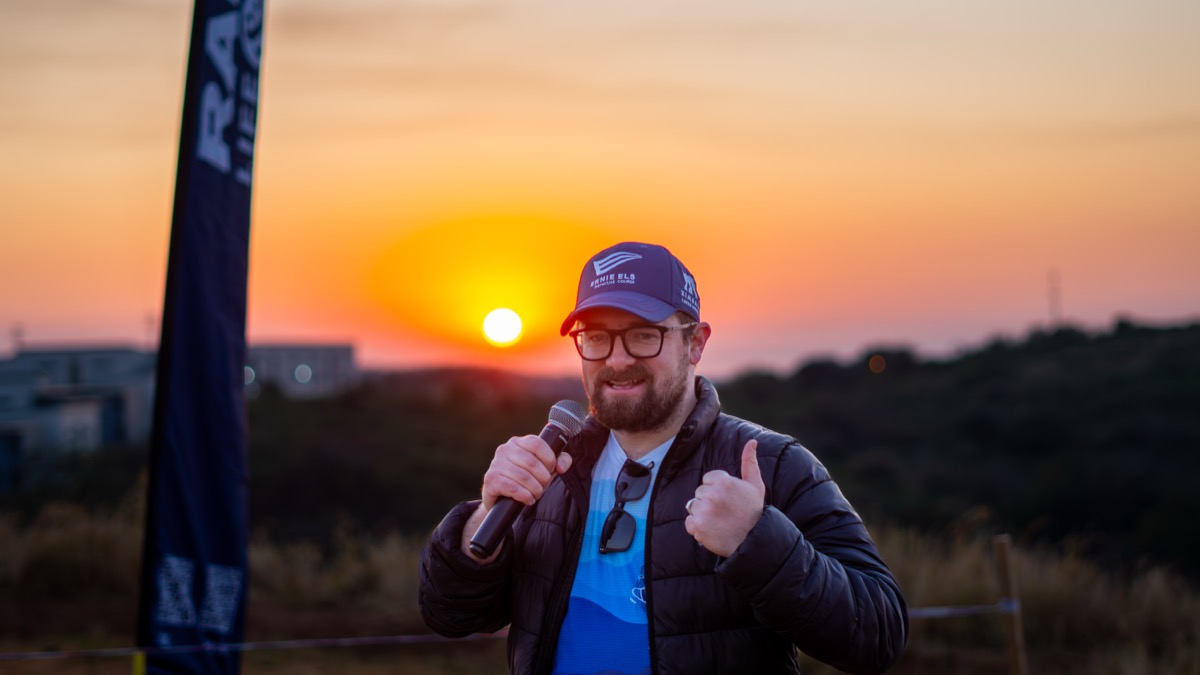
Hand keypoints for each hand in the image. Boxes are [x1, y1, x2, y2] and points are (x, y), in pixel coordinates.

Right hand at [481, 435, 572, 510]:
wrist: (501, 498)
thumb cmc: (525, 480)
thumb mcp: (544, 468)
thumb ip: (559, 461)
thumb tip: (561, 466)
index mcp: (518, 442)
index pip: (537, 444)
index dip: (549, 459)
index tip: (552, 470)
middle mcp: (505, 449)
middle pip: (532, 463)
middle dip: (543, 478)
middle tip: (543, 487)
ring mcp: (496, 463)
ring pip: (523, 477)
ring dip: (535, 489)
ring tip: (536, 494)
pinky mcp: (491, 479)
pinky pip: (512, 487)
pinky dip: (525, 495)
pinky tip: (528, 499)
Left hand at [684, 439, 763, 556]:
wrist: (754, 540)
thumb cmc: (754, 512)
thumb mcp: (755, 485)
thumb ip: (749, 461)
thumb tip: (752, 441)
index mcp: (724, 482)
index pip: (707, 480)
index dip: (717, 490)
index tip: (728, 500)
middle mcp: (712, 495)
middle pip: (699, 493)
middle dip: (709, 502)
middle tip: (725, 512)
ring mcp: (704, 511)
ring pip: (693, 507)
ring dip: (703, 514)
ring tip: (719, 521)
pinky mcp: (698, 527)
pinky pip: (689, 523)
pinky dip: (697, 528)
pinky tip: (712, 530)